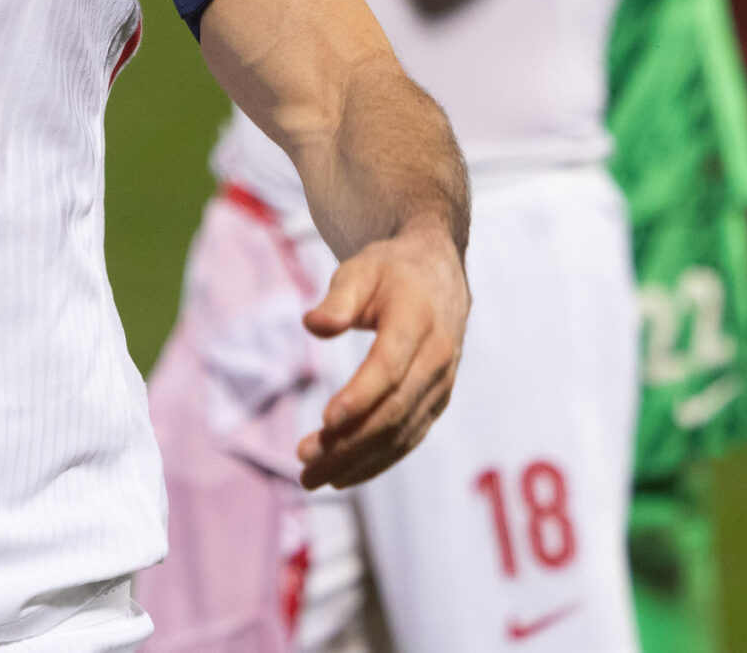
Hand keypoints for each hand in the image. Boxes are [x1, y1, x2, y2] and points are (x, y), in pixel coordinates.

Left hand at [297, 216, 468, 488]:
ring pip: (401, 432)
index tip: (326, 420)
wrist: (440, 272)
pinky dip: (378, 460)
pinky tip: (344, 475)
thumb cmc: (390, 270)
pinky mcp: (436, 400)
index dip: (360, 396)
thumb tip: (314, 325)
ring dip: (358, 459)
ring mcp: (440, 384)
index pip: (389, 367)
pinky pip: (409, 437)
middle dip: (350, 441)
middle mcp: (436, 358)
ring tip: (313, 477)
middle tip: (305, 461)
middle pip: (393, 410)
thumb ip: (338, 297)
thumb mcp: (360, 269)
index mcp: (417, 321)